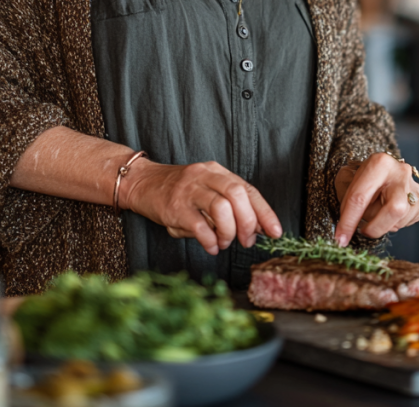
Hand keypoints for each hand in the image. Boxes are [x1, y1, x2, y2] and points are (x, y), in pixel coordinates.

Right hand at [121, 159, 282, 255]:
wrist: (142, 183)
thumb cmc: (179, 192)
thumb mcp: (206, 191)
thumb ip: (228, 205)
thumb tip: (256, 228)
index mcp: (217, 172)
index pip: (248, 190)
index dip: (265, 212)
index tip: (275, 232)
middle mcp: (204, 176)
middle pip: (237, 194)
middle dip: (248, 222)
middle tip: (247, 240)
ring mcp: (188, 190)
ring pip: (221, 208)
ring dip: (228, 232)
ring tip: (224, 242)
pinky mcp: (174, 207)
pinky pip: (199, 225)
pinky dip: (209, 240)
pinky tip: (210, 246)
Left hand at [334, 152, 418, 246]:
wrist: (382, 171)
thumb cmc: (363, 178)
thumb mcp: (349, 182)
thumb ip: (346, 205)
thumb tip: (343, 235)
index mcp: (379, 163)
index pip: (361, 198)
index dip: (348, 222)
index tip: (340, 239)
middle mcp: (401, 173)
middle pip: (394, 209)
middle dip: (376, 227)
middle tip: (364, 230)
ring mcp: (415, 187)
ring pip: (400, 219)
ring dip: (384, 224)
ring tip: (377, 211)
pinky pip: (408, 222)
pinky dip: (395, 223)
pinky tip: (388, 212)